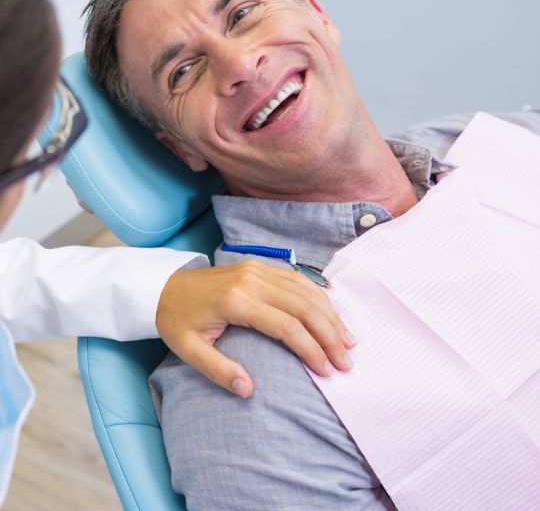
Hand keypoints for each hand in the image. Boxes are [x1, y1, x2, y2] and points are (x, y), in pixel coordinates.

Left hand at [156, 259, 355, 397]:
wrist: (163, 286)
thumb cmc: (177, 321)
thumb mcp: (188, 350)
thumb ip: (218, 370)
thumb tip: (248, 390)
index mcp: (236, 302)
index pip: (286, 326)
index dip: (311, 349)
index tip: (327, 370)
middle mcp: (252, 281)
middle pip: (303, 306)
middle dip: (329, 335)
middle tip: (347, 360)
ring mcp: (257, 270)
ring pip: (305, 290)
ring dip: (330, 315)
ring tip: (348, 339)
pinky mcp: (259, 266)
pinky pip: (297, 278)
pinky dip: (319, 295)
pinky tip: (332, 312)